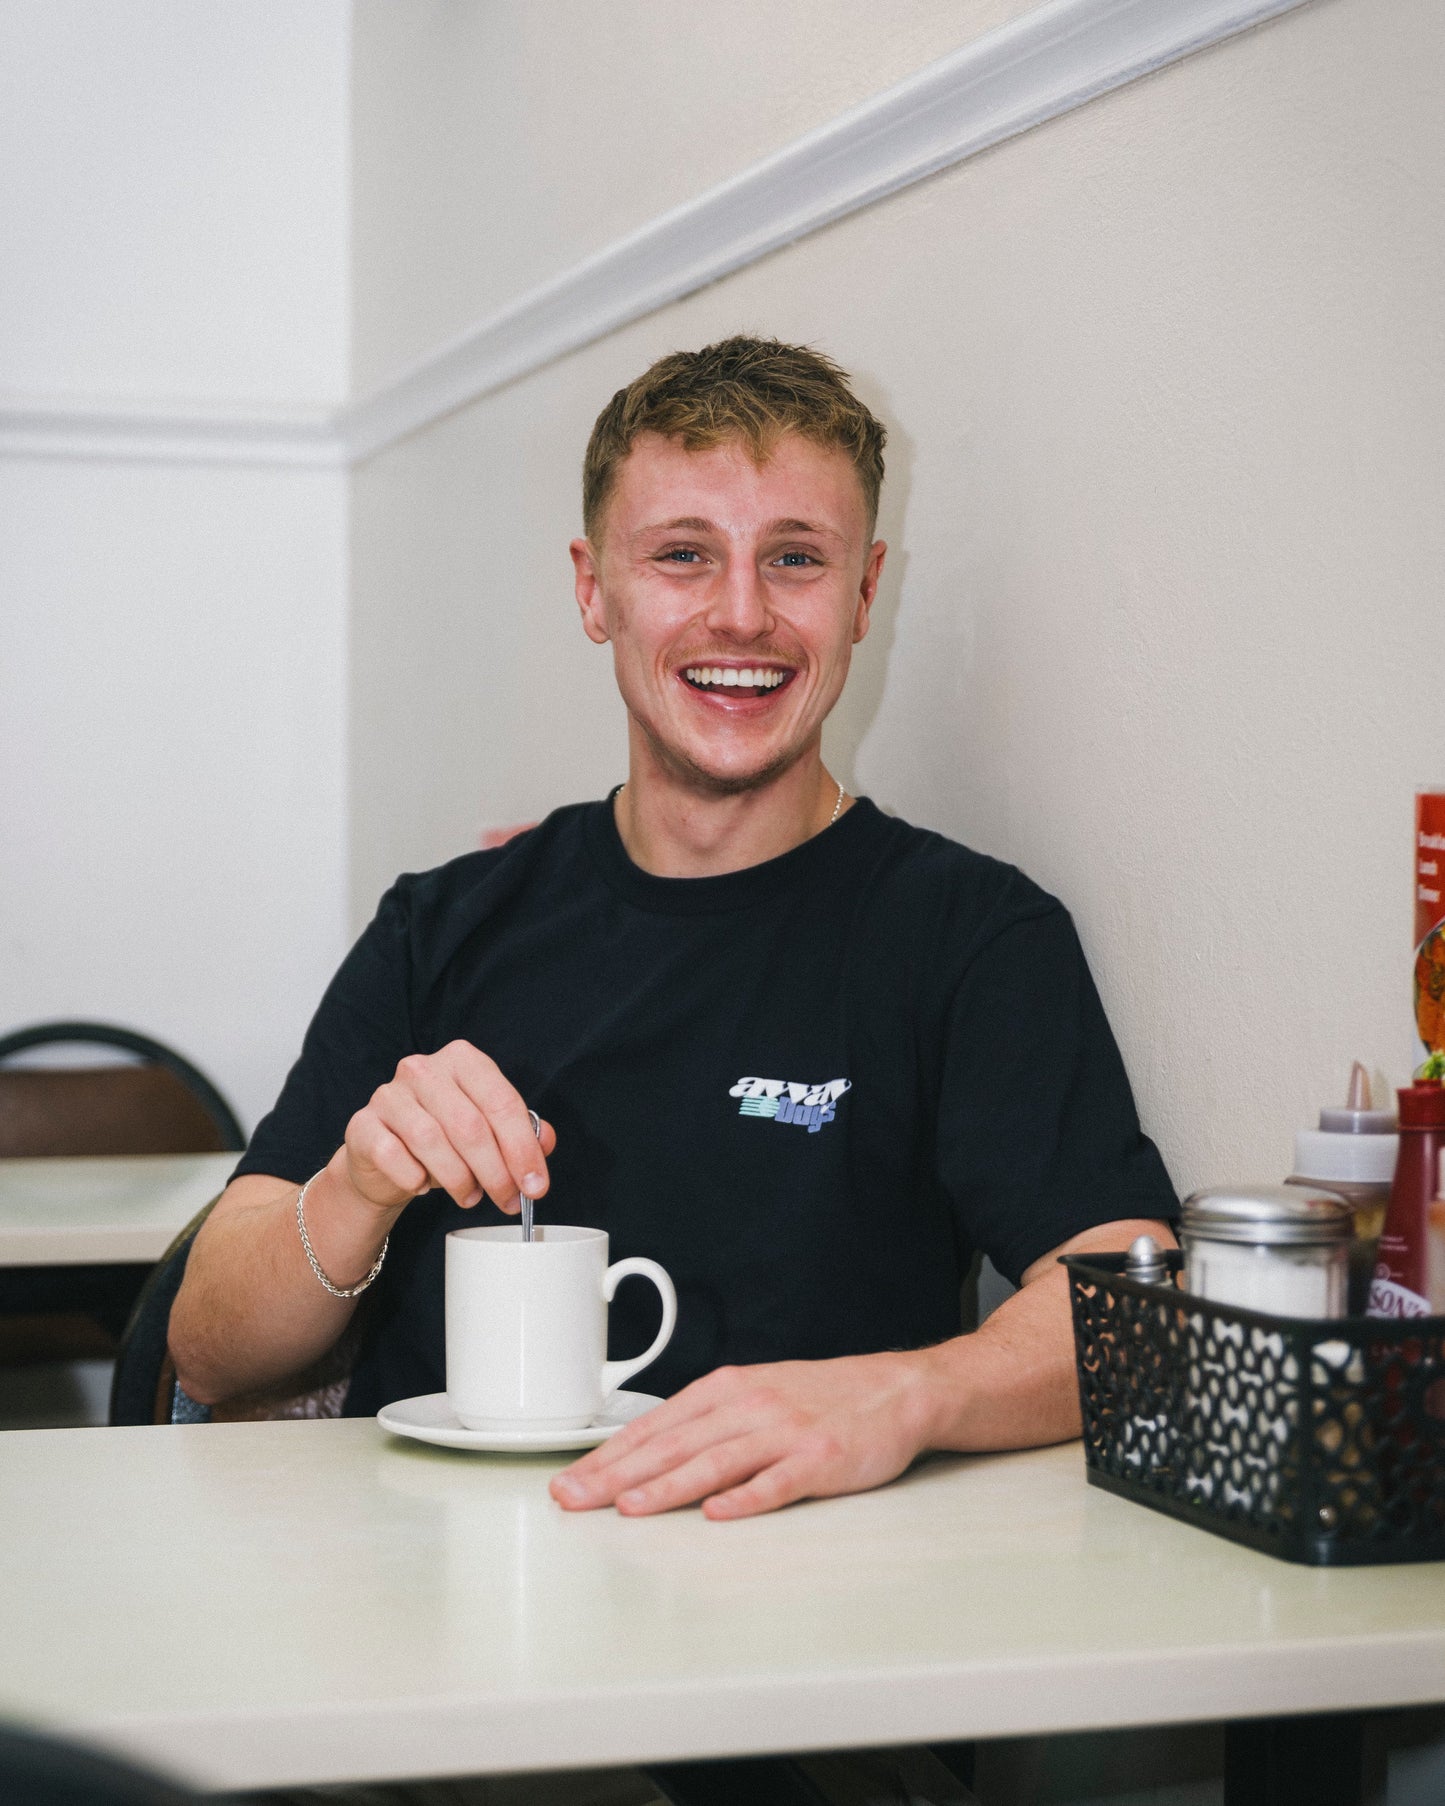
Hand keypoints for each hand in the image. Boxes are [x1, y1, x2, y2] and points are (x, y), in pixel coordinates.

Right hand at [341, 1040, 555, 1213]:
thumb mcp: (488, 1132)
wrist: (383, 1157)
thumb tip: (545, 1142)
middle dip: (496, 1172)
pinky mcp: (362, 1124)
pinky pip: (392, 1155)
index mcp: (462, 1060)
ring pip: (432, 1141)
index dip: (523, 1148)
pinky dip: (414, 1177)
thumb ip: (521, 1133)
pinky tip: (423, 1185)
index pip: (502, 1102)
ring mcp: (388, 1094)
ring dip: (458, 1179)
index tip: (535, 1185)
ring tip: (469, 1196)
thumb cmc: (442, 1138)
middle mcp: (422, 1069)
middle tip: (507, 1200)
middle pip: (470, 1125)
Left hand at [549, 1352, 939, 1519]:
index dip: (608, 1456)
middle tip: (573, 1499)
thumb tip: (647, 1454)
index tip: (569, 1481)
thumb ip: (706, 1422)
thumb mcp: (756, 1393)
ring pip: (716, 1461)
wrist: (895, 1390)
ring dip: (669, 1486)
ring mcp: (786, 1432)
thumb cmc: (819, 1396)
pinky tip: (719, 1512)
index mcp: (728, 1389)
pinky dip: (747, 1497)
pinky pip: (779, 1481)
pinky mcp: (822, 1458)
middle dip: (617, 1474)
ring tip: (628, 1507)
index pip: (655, 1426)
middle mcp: (750, 1406)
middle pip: (674, 1444)